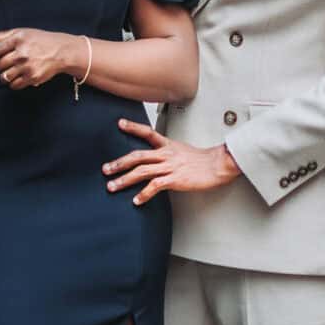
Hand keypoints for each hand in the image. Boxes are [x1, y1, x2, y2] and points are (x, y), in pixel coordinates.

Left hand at [0, 28, 75, 89]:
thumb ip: (2, 36)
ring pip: (4, 76)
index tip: (4, 53)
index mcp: (18, 39)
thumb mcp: (22, 33)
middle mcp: (22, 53)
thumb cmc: (40, 41)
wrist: (61, 51)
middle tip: (10, 63)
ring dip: (6, 75)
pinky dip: (14, 83)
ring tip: (13, 71)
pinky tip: (20, 77)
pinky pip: (14, 85)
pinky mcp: (32, 78)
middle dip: (2, 65)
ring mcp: (27, 66)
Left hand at [103, 124, 239, 206]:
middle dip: (119, 163)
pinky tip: (136, 200)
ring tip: (112, 186)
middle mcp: (166, 154)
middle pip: (137, 156)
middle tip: (105, 169)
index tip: (120, 123)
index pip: (148, 133)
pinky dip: (144, 194)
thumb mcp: (183, 151)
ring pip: (142, 171)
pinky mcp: (175, 179)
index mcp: (168, 146)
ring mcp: (170, 167)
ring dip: (124, 180)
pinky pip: (155, 186)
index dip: (133, 127)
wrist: (218, 165)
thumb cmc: (203, 160)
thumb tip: (159, 158)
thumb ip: (170, 153)